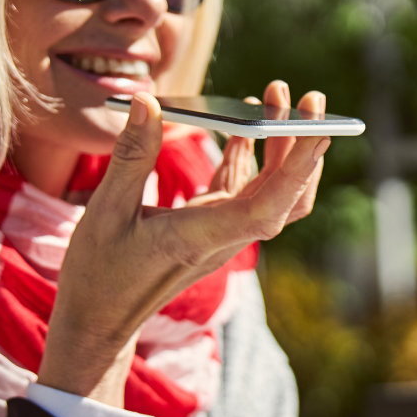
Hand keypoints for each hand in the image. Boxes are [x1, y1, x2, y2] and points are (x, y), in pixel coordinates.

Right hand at [37, 81, 328, 404]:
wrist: (101, 320)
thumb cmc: (100, 273)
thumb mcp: (105, 211)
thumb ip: (130, 156)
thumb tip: (145, 101)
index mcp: (200, 237)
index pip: (267, 206)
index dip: (298, 168)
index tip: (317, 127)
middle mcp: (222, 237)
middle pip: (283, 194)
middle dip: (301, 144)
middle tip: (307, 96)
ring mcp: (220, 234)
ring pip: (271, 192)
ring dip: (280, 146)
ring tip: (273, 96)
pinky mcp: (209, 229)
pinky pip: (243, 191)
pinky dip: (249, 157)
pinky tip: (243, 126)